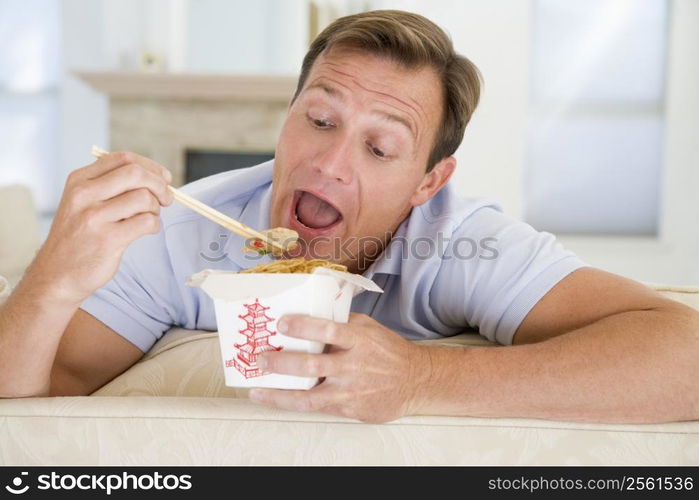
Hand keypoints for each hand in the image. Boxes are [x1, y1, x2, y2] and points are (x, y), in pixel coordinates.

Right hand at [27, 151, 172, 305]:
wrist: (57, 274)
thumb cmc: (78, 237)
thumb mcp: (82, 202)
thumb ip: (110, 185)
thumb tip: (156, 176)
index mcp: (79, 180)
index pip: (123, 159)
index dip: (150, 166)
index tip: (163, 178)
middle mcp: (84, 195)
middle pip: (136, 173)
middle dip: (160, 185)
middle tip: (166, 198)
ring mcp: (95, 217)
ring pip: (144, 198)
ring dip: (156, 208)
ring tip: (149, 217)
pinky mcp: (108, 239)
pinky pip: (147, 222)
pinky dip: (154, 225)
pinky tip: (147, 230)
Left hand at [250, 313, 432, 422]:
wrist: (415, 381)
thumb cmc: (388, 351)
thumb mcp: (369, 327)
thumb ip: (342, 321)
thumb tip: (311, 310)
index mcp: (359, 340)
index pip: (329, 330)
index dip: (304, 326)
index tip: (281, 323)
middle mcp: (354, 366)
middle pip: (313, 365)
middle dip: (282, 362)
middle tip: (261, 358)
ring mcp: (350, 390)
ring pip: (310, 396)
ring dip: (280, 394)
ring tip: (257, 390)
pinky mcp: (348, 409)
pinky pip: (316, 407)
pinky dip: (292, 404)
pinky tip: (274, 399)